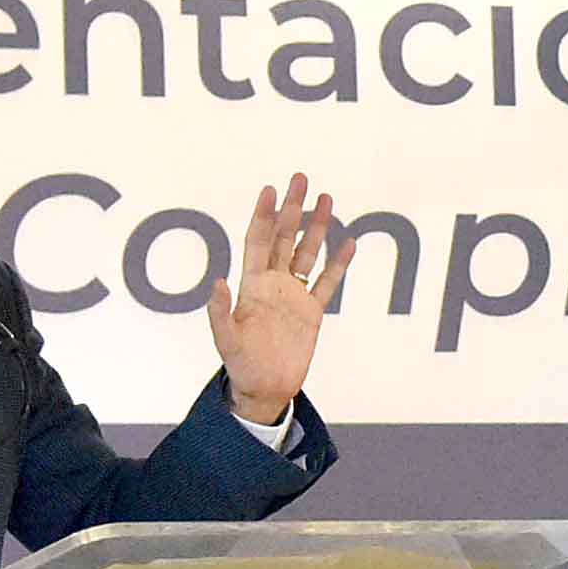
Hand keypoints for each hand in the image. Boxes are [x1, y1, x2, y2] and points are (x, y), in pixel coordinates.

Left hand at [207, 174, 347, 423]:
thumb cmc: (241, 366)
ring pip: (307, 253)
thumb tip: (219, 281)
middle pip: (284, 237)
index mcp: (252, 285)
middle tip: (300, 179)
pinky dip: (339, 263)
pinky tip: (348, 242)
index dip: (263, 215)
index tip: (270, 190)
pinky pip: (327, 282)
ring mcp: (293, 295)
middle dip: (292, 208)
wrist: (264, 389)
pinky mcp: (311, 312)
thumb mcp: (225, 341)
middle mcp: (273, 283)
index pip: (257, 240)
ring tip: (327, 199)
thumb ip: (220, 312)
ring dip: (316, 227)